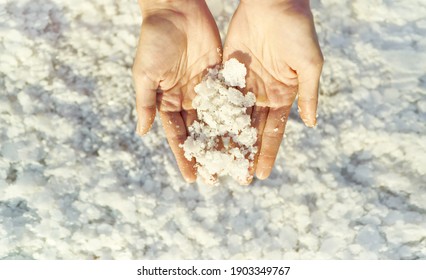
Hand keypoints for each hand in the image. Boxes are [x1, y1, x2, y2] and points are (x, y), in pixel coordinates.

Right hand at [132, 0, 221, 181]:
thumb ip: (145, 103)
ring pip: (219, 121)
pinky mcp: (223, 77)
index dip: (185, 157)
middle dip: (209, 155)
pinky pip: (232, 101)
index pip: (178, 136)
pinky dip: (239, 118)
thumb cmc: (155, 40)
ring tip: (238, 163)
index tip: (192, 178)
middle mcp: (189, 100)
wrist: (176, 9)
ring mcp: (207, 90)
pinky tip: (249, 135)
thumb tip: (142, 132)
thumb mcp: (145, 74)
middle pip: (201, 133)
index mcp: (168, 102)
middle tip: (220, 178)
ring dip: (227, 142)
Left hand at [223, 0, 322, 180]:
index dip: (267, 153)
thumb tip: (310, 124)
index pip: (273, 131)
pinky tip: (203, 134)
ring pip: (232, 118)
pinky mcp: (227, 72)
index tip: (259, 174)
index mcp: (283, 95)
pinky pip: (218, 98)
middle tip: (236, 177)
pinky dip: (211, 115)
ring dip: (225, 140)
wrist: (272, 1)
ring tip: (216, 162)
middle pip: (251, 130)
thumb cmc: (297, 30)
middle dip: (244, 153)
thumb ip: (308, 94)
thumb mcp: (309, 64)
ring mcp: (243, 84)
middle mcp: (262, 94)